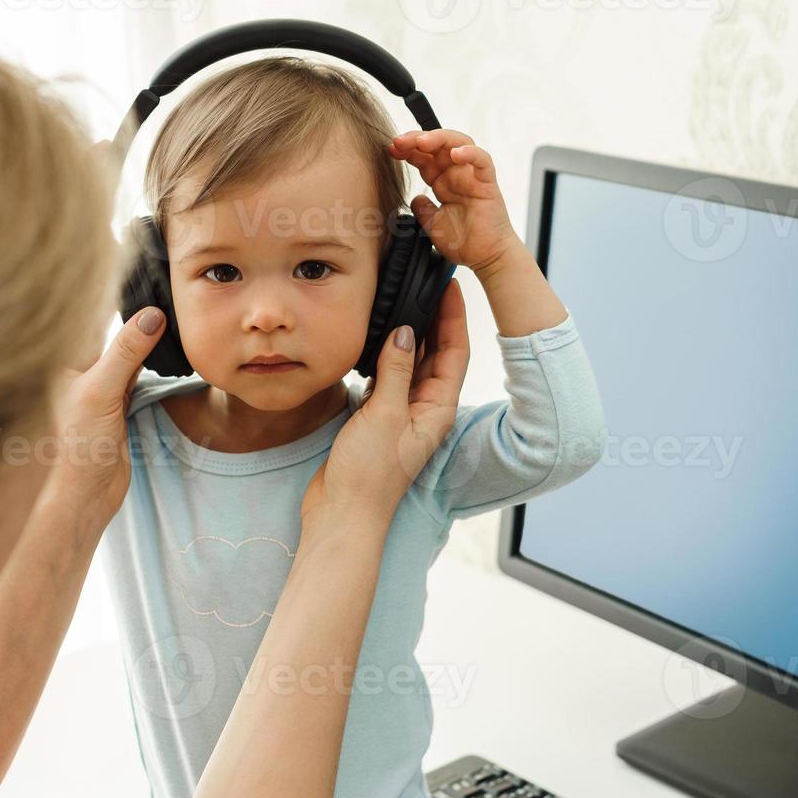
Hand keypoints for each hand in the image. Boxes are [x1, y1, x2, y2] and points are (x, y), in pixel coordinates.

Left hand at [41, 307, 165, 526]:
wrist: (90, 490)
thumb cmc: (81, 445)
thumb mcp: (102, 391)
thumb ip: (126, 352)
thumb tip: (152, 315)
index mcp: (63, 360)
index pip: (90, 315)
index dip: (116, 296)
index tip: (144, 278)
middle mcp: (79, 368)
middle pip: (110, 330)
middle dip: (134, 316)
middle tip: (163, 294)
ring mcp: (99, 384)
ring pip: (126, 350)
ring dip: (145, 339)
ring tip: (168, 316)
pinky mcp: (118, 400)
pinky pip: (136, 370)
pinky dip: (150, 361)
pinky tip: (164, 349)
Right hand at [302, 279, 469, 524]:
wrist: (342, 513)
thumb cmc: (369, 475)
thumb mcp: (384, 415)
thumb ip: (396, 371)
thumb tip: (405, 332)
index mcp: (438, 409)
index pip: (454, 352)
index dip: (454, 317)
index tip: (449, 285)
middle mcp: (424, 409)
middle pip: (435, 355)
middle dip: (432, 319)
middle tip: (424, 284)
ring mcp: (400, 414)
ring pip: (409, 365)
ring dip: (407, 335)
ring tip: (400, 301)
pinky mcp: (376, 419)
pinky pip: (386, 379)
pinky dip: (383, 356)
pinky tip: (374, 338)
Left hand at [389, 129, 519, 276]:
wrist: (485, 258)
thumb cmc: (464, 242)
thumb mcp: (432, 225)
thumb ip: (422, 210)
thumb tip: (413, 198)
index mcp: (443, 182)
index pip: (424, 158)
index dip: (407, 151)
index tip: (391, 150)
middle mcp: (457, 175)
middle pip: (438, 145)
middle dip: (416, 139)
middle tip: (398, 141)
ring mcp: (473, 177)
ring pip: (459, 144)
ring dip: (439, 138)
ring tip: (421, 141)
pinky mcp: (488, 183)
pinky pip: (482, 161)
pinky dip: (470, 153)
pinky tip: (456, 153)